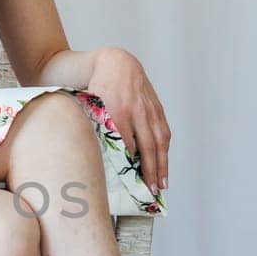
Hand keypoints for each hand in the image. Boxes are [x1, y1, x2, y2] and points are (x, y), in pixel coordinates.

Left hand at [86, 47, 169, 194]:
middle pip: (146, 146)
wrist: (117, 64)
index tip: (130, 185)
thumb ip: (98, 130)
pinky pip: (164, 132)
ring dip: (162, 165)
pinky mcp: (157, 109)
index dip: (129, 166)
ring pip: (159, 142)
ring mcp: (149, 110)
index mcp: (117, 112)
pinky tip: (164, 164)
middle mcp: (137, 112)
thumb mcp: (92, 108)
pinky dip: (165, 151)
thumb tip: (101, 158)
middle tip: (151, 191)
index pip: (125, 144)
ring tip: (162, 184)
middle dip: (149, 171)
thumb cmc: (98, 89)